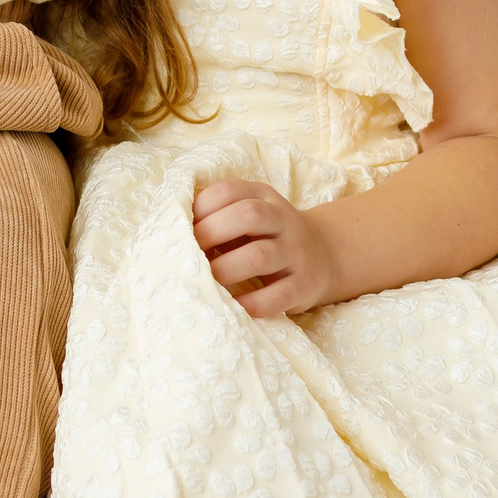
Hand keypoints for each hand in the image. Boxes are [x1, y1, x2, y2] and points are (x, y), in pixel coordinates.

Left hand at [191, 179, 339, 317]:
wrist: (324, 257)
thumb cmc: (267, 236)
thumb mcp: (250, 215)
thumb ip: (219, 216)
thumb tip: (173, 233)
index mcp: (264, 196)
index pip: (229, 191)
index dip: (200, 208)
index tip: (181, 229)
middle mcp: (283, 220)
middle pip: (248, 215)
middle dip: (211, 233)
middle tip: (188, 254)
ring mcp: (296, 253)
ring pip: (260, 256)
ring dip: (225, 269)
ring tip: (205, 281)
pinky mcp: (303, 286)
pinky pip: (275, 296)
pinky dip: (249, 303)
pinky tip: (231, 305)